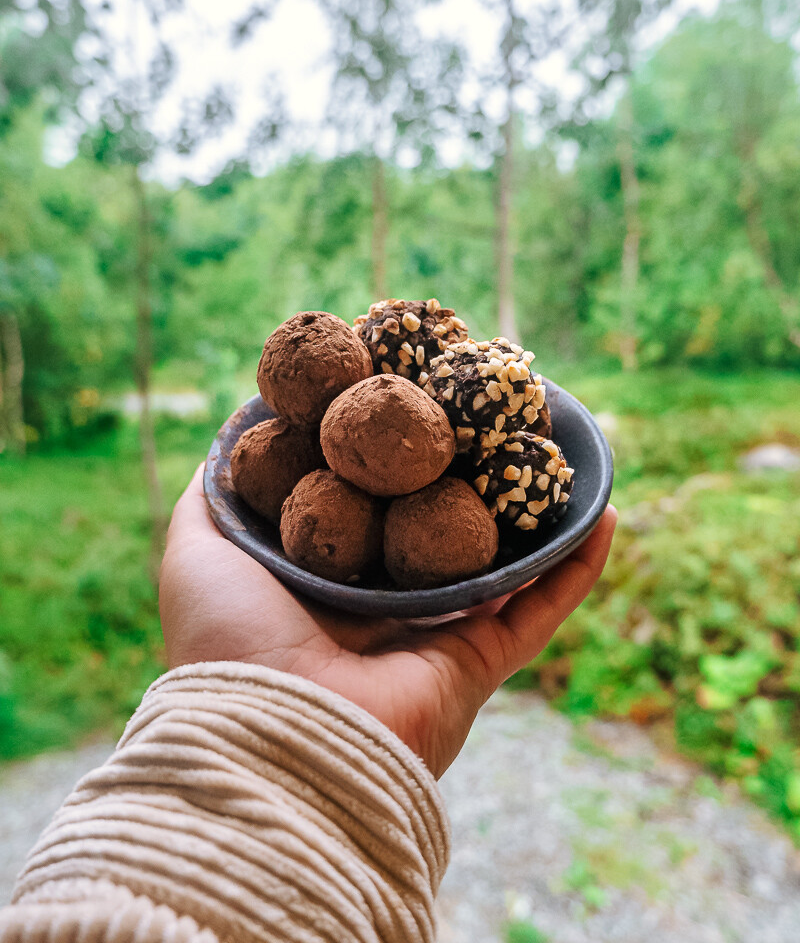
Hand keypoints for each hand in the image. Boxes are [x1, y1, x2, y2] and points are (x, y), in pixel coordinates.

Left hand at [159, 465, 615, 777]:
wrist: (273, 735)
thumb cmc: (228, 639)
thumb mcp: (197, 549)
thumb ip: (213, 496)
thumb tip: (232, 438)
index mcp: (324, 579)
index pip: (374, 505)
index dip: (398, 457)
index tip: (421, 403)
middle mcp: (383, 606)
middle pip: (443, 529)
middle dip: (473, 479)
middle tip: (499, 421)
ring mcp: (436, 635)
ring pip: (501, 565)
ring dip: (536, 516)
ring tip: (561, 456)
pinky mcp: (479, 665)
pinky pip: (542, 610)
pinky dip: (578, 567)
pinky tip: (605, 512)